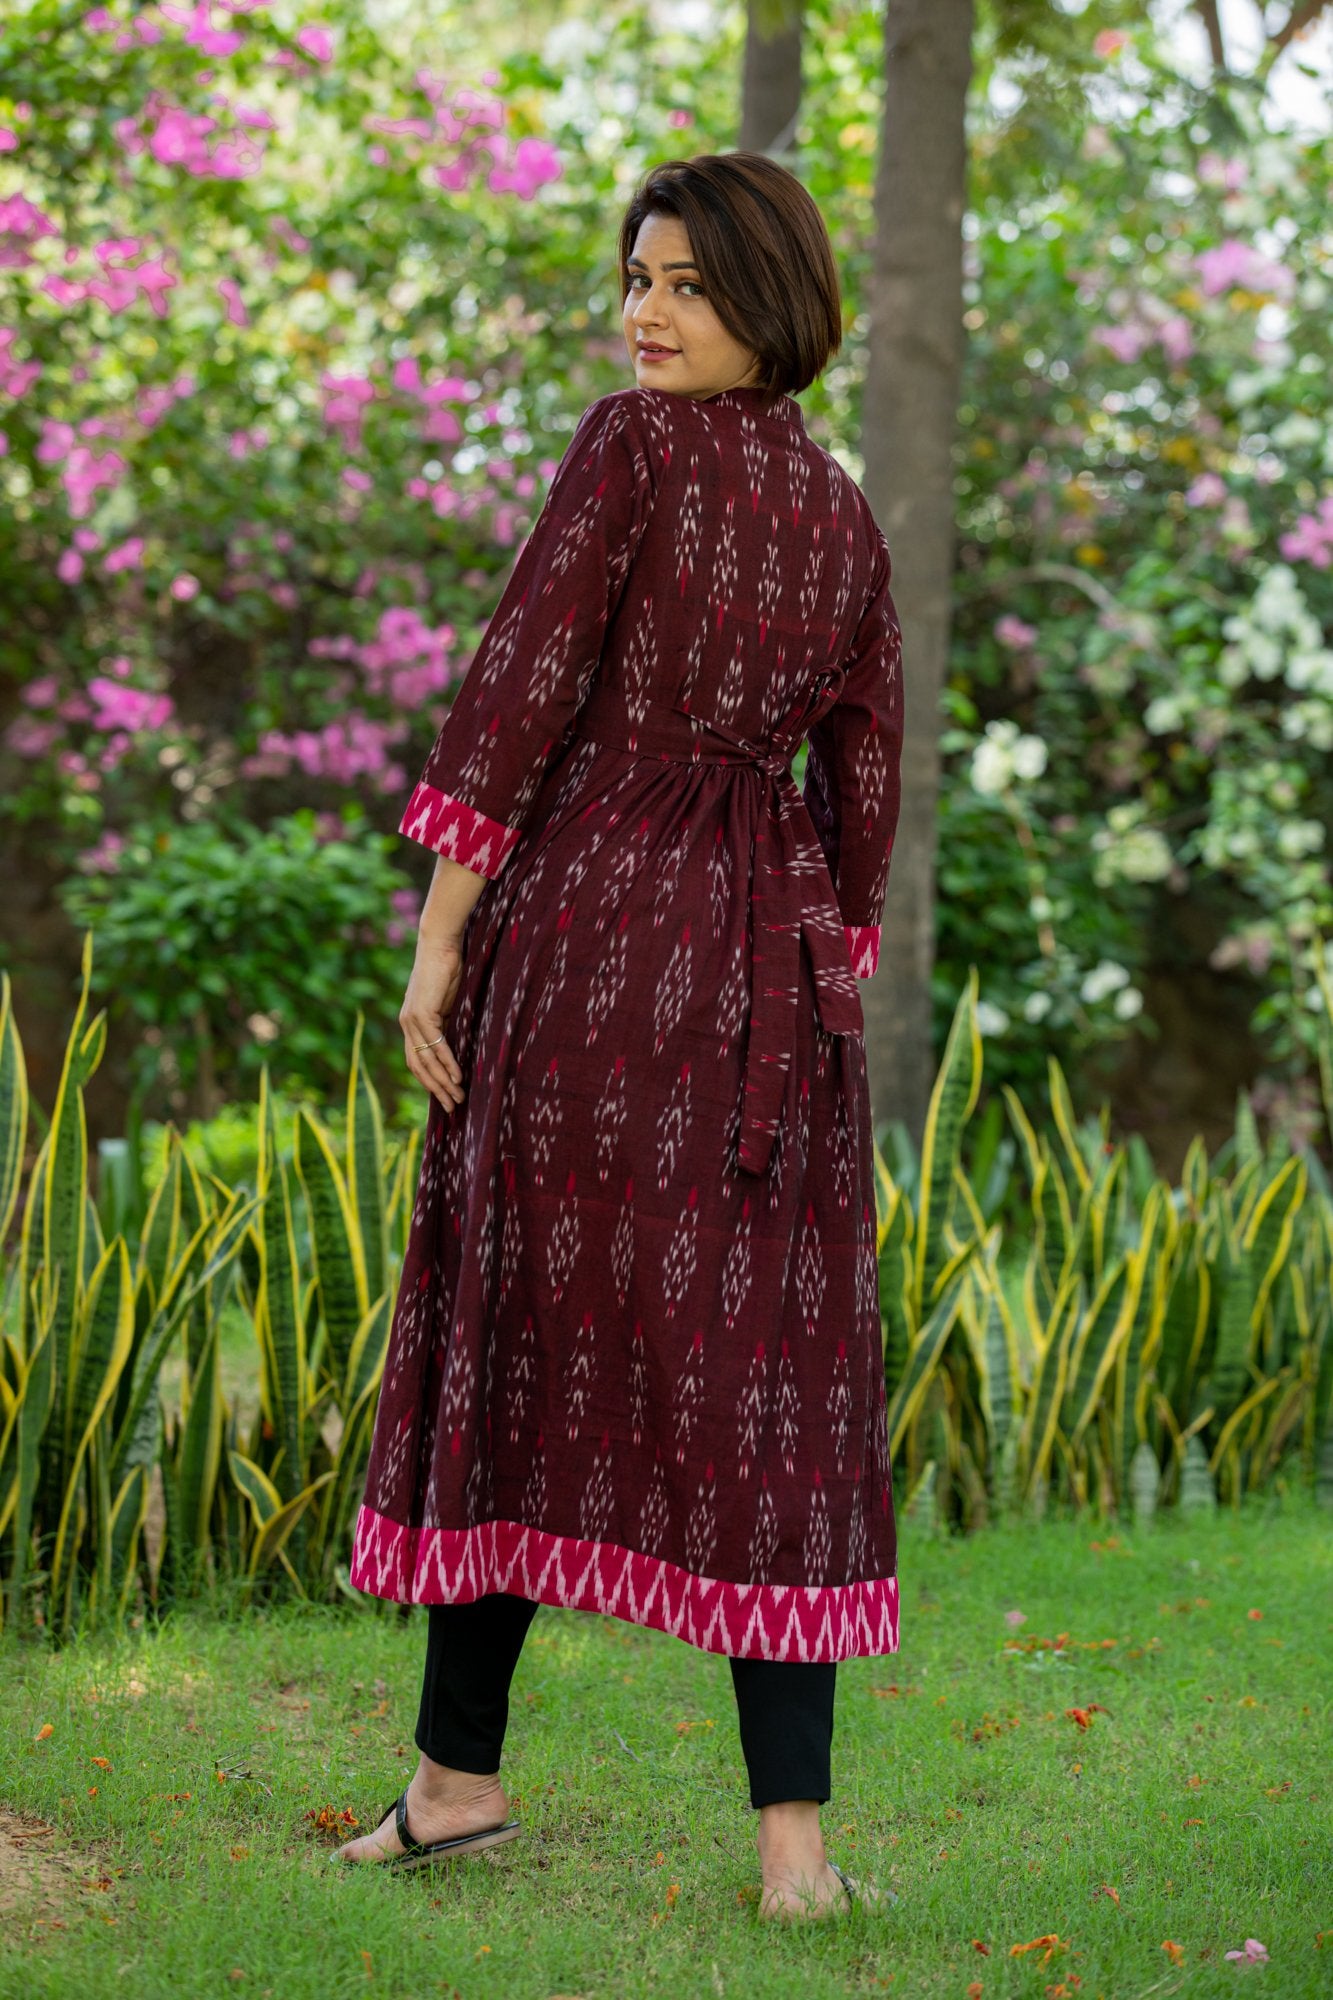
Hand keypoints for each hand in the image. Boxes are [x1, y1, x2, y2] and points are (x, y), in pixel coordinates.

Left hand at [400, 940, 465, 1112]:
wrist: (441, 944)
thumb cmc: (448, 969)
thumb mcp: (448, 1002)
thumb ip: (448, 1022)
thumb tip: (460, 1043)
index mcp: (411, 1023)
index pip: (417, 1059)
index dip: (430, 1080)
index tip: (445, 1096)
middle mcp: (407, 1024)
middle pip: (418, 1066)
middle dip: (435, 1089)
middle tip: (452, 1107)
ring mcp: (411, 1020)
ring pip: (426, 1059)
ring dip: (442, 1082)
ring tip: (457, 1098)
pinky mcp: (421, 1013)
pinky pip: (435, 1045)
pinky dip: (446, 1062)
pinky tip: (457, 1077)